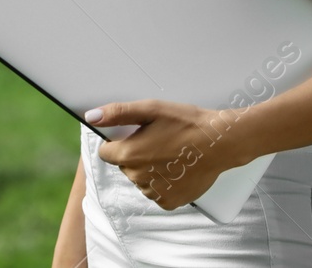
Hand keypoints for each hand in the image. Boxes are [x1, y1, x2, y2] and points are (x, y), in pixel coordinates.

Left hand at [85, 99, 243, 210]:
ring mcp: (153, 192)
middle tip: (159, 140)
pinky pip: (156, 192)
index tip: (136, 135)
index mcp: (129, 154)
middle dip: (136, 154)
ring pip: (140, 179)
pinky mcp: (169, 202)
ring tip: (171, 152)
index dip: (119, 141)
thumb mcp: (152, 109)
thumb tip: (91, 116)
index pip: (106, 153)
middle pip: (125, 165)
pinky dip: (163, 182)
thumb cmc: (187, 122)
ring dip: (149, 169)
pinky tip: (177, 167)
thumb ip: (118, 113)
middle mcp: (138, 177)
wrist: (220, 143)